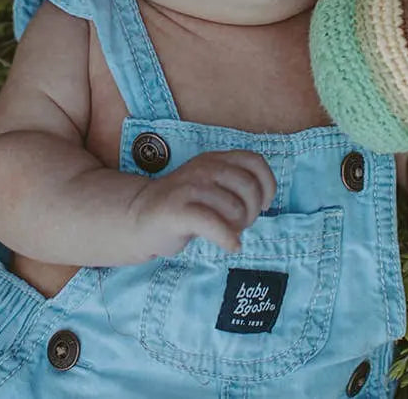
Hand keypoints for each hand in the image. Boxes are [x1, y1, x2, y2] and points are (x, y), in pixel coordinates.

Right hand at [129, 150, 275, 257]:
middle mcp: (204, 168)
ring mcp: (189, 187)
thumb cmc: (183, 205)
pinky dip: (228, 239)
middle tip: (241, 224)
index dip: (267, 184)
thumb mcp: (210, 185)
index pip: (254, 161)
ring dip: (238, 227)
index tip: (264, 205)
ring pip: (234, 207)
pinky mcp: (178, 209)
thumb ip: (234, 185)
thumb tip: (264, 202)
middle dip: (252, 211)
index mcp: (214, 159)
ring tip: (228, 232)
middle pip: (248, 186)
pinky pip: (214, 224)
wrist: (140, 215)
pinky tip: (230, 246)